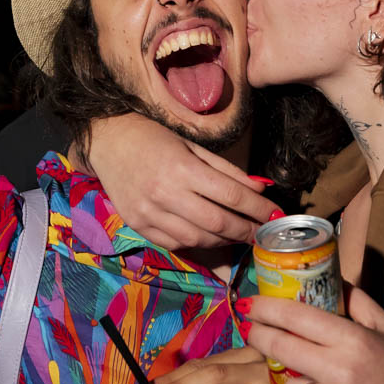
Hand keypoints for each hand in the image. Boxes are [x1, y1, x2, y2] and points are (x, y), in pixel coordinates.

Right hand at [85, 114, 279, 249]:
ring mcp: (149, 213)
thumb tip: (261, 189)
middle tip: (262, 232)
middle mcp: (165, 194)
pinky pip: (175, 243)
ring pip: (198, 238)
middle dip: (246, 230)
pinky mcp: (138, 225)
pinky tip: (210, 237)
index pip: (231, 196)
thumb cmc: (155, 139)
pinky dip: (197, 243)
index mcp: (183, 169)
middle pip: (218, 222)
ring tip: (239, 235)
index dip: (258, 209)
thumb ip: (228, 171)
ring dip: (224, 240)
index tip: (276, 215)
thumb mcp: (194, 147)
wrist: (108, 142)